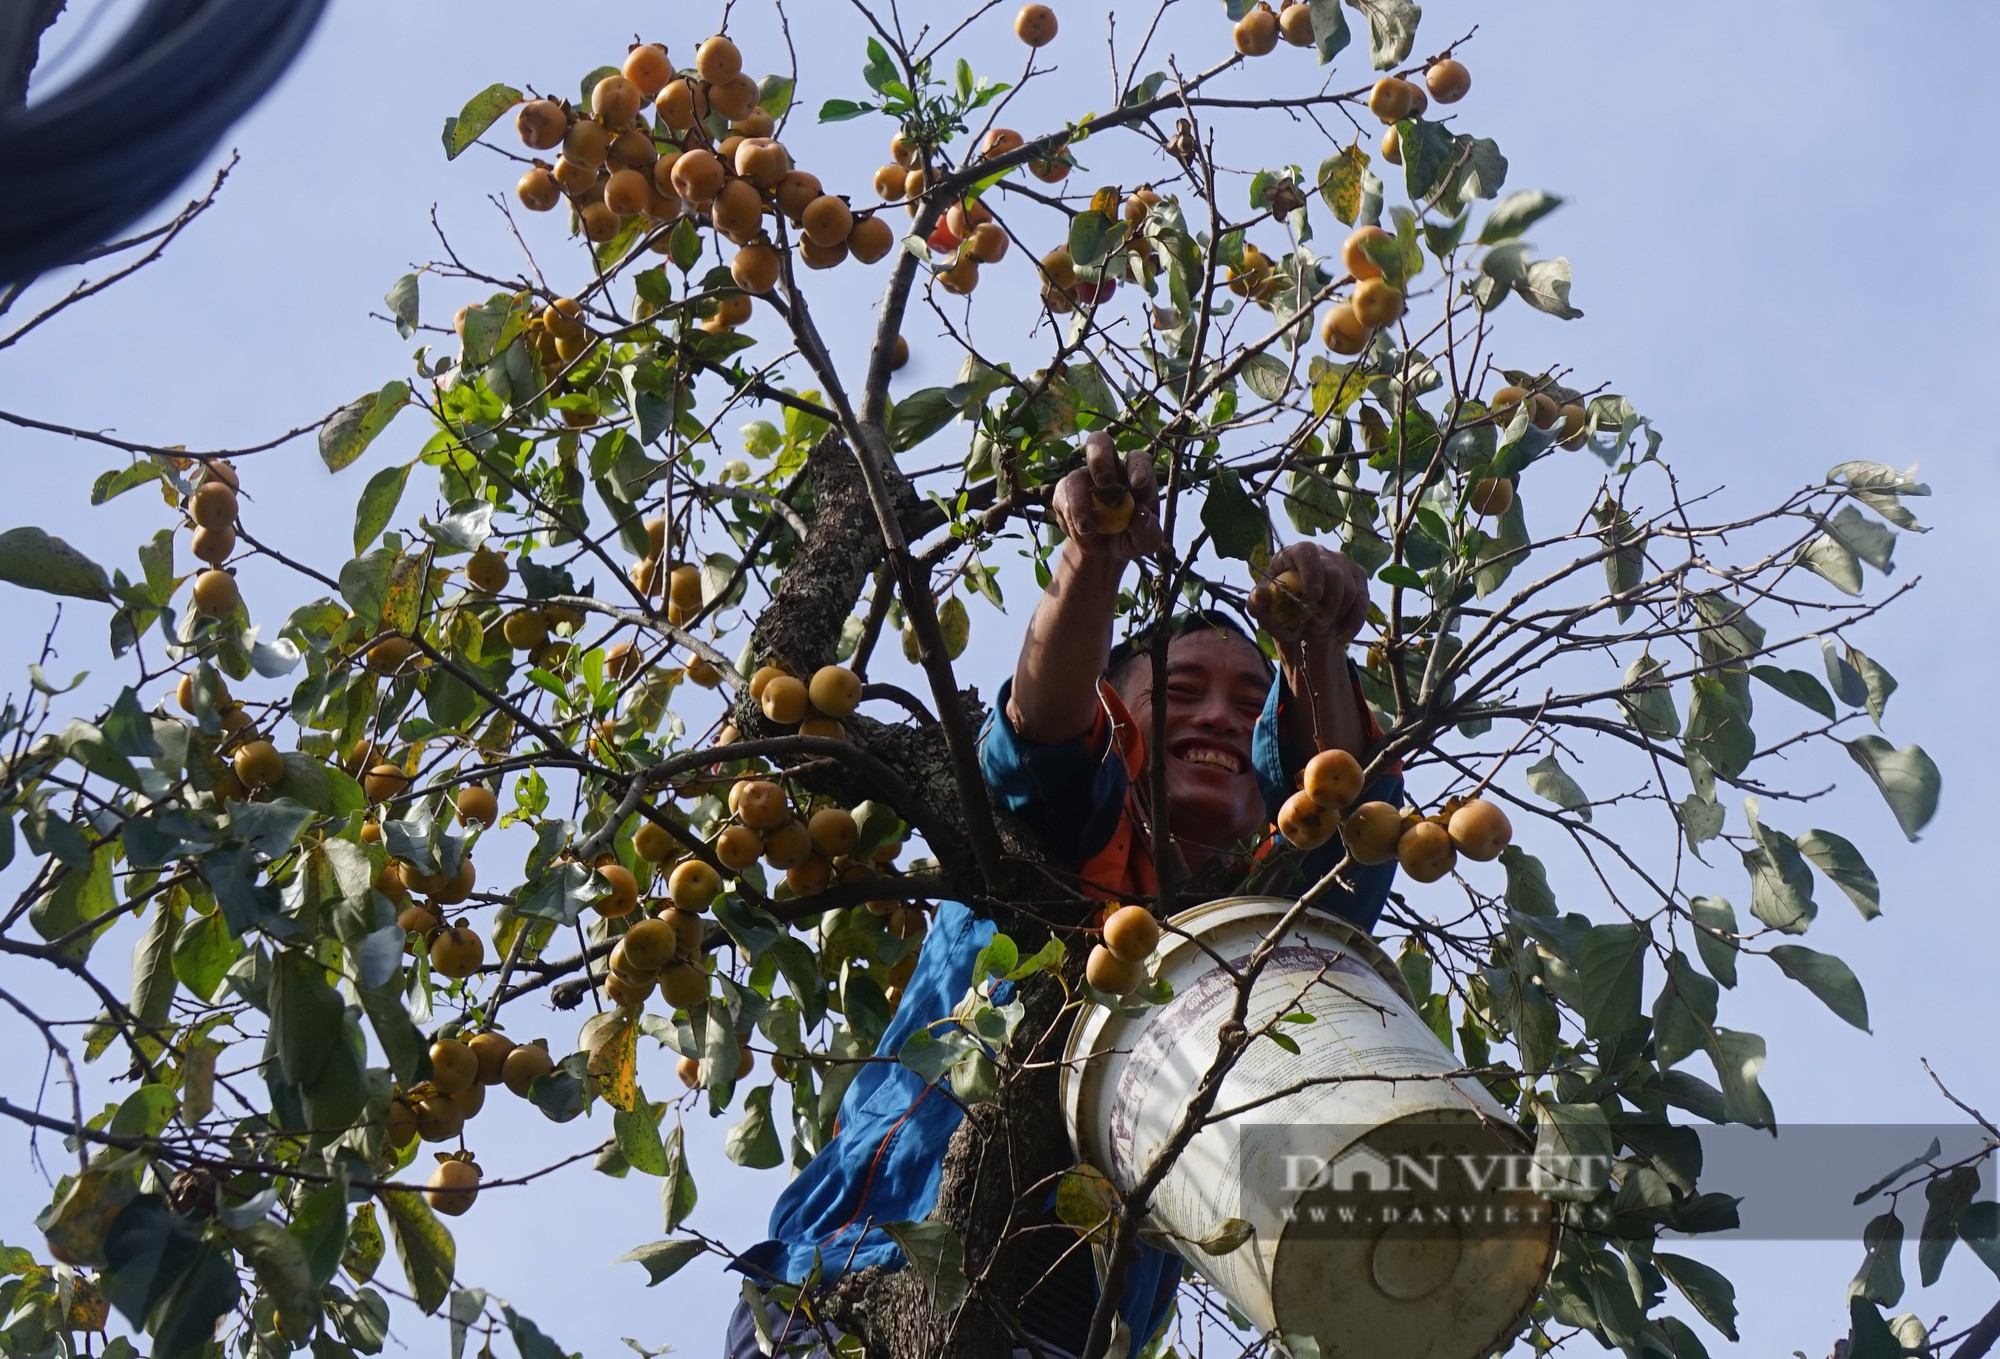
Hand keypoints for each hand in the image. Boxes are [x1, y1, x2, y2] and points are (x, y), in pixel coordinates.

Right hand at [1050, 430, 1162, 562]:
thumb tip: (1140, 515)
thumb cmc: (1132, 539)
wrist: (1105, 552)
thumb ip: (1148, 530)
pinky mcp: (1064, 493)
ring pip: (1074, 478)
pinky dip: (1071, 522)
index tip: (1137, 483)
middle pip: (1099, 442)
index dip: (1138, 467)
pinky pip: (1061, 501)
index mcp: (1135, 475)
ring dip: (1080, 506)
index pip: (1138, 459)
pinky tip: (1084, 538)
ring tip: (1089, 531)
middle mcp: (1109, 469)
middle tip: (1104, 484)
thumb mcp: (1146, 542)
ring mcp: (1084, 478)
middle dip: (1099, 458)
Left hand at [1248, 542, 1368, 648]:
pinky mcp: (1358, 581)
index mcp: (1294, 553)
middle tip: (1314, 627)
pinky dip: (1353, 623)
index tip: (1312, 597)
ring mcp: (1344, 566)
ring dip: (1336, 615)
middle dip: (1327, 605)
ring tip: (1319, 632)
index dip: (1312, 572)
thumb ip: (1256, 604)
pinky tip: (1341, 637)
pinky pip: (1363, 602)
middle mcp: (1322, 554)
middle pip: (1334, 573)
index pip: (1307, 552)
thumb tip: (1261, 595)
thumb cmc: (1279, 609)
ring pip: (1351, 589)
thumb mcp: (1263, 610)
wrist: (1301, 621)